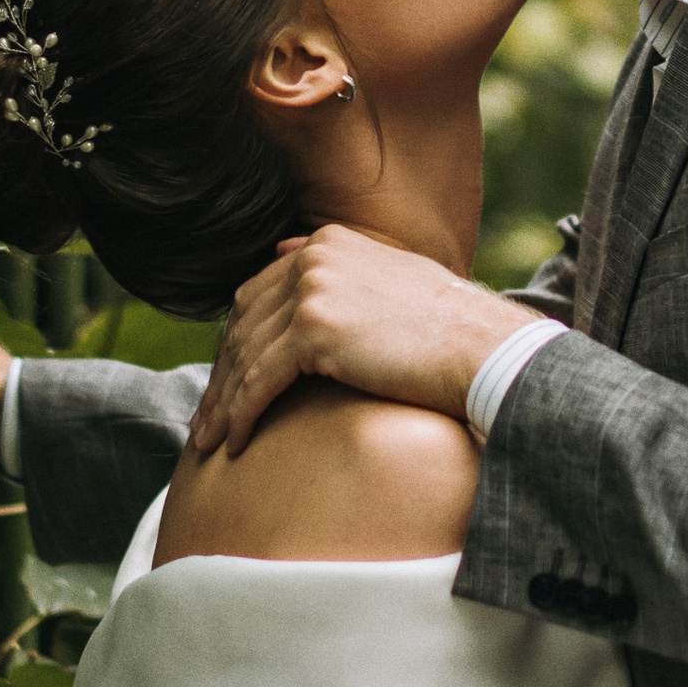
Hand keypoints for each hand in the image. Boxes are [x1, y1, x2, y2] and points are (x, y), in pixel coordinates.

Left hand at [186, 225, 530, 455]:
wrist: (482, 349)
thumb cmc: (447, 328)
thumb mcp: (390, 277)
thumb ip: (338, 266)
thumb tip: (285, 247)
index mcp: (326, 243)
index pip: (259, 295)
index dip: (237, 343)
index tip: (225, 383)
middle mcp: (313, 258)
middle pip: (244, 324)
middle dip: (222, 375)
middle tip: (205, 419)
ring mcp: (312, 290)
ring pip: (246, 354)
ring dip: (224, 402)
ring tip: (211, 440)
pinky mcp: (314, 329)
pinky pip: (261, 379)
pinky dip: (243, 413)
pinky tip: (235, 443)